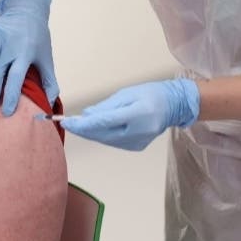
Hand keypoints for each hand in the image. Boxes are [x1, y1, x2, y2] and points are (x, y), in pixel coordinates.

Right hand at [0, 0, 59, 117]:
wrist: (29, 10)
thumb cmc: (37, 37)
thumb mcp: (45, 58)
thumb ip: (48, 80)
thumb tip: (49, 101)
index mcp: (26, 54)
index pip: (17, 78)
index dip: (12, 95)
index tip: (7, 111)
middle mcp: (12, 45)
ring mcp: (0, 36)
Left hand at [60, 78, 198, 150]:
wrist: (173, 106)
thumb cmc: (151, 94)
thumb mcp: (126, 94)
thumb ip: (105, 106)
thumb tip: (86, 116)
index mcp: (136, 114)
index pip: (103, 122)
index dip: (82, 124)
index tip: (66, 121)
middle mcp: (137, 132)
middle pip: (102, 135)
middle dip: (83, 130)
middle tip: (68, 123)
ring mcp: (137, 143)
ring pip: (106, 140)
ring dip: (91, 133)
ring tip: (79, 124)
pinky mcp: (136, 147)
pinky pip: (113, 142)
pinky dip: (103, 135)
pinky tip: (96, 128)